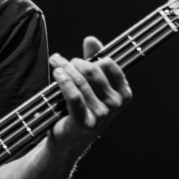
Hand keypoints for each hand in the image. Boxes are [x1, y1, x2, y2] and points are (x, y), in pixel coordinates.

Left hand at [48, 35, 132, 154]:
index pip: (109, 64)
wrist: (68, 139)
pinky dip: (64, 81)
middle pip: (92, 70)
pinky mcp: (84, 122)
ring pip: (80, 81)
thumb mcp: (90, 83)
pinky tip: (57, 73)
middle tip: (61, 62)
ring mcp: (101, 115)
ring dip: (64, 68)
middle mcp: (115, 105)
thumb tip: (91, 39)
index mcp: (123, 94)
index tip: (79, 59)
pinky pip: (74, 96)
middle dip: (74, 62)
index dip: (92, 58)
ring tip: (55, 63)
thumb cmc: (80, 107)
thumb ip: (92, 60)